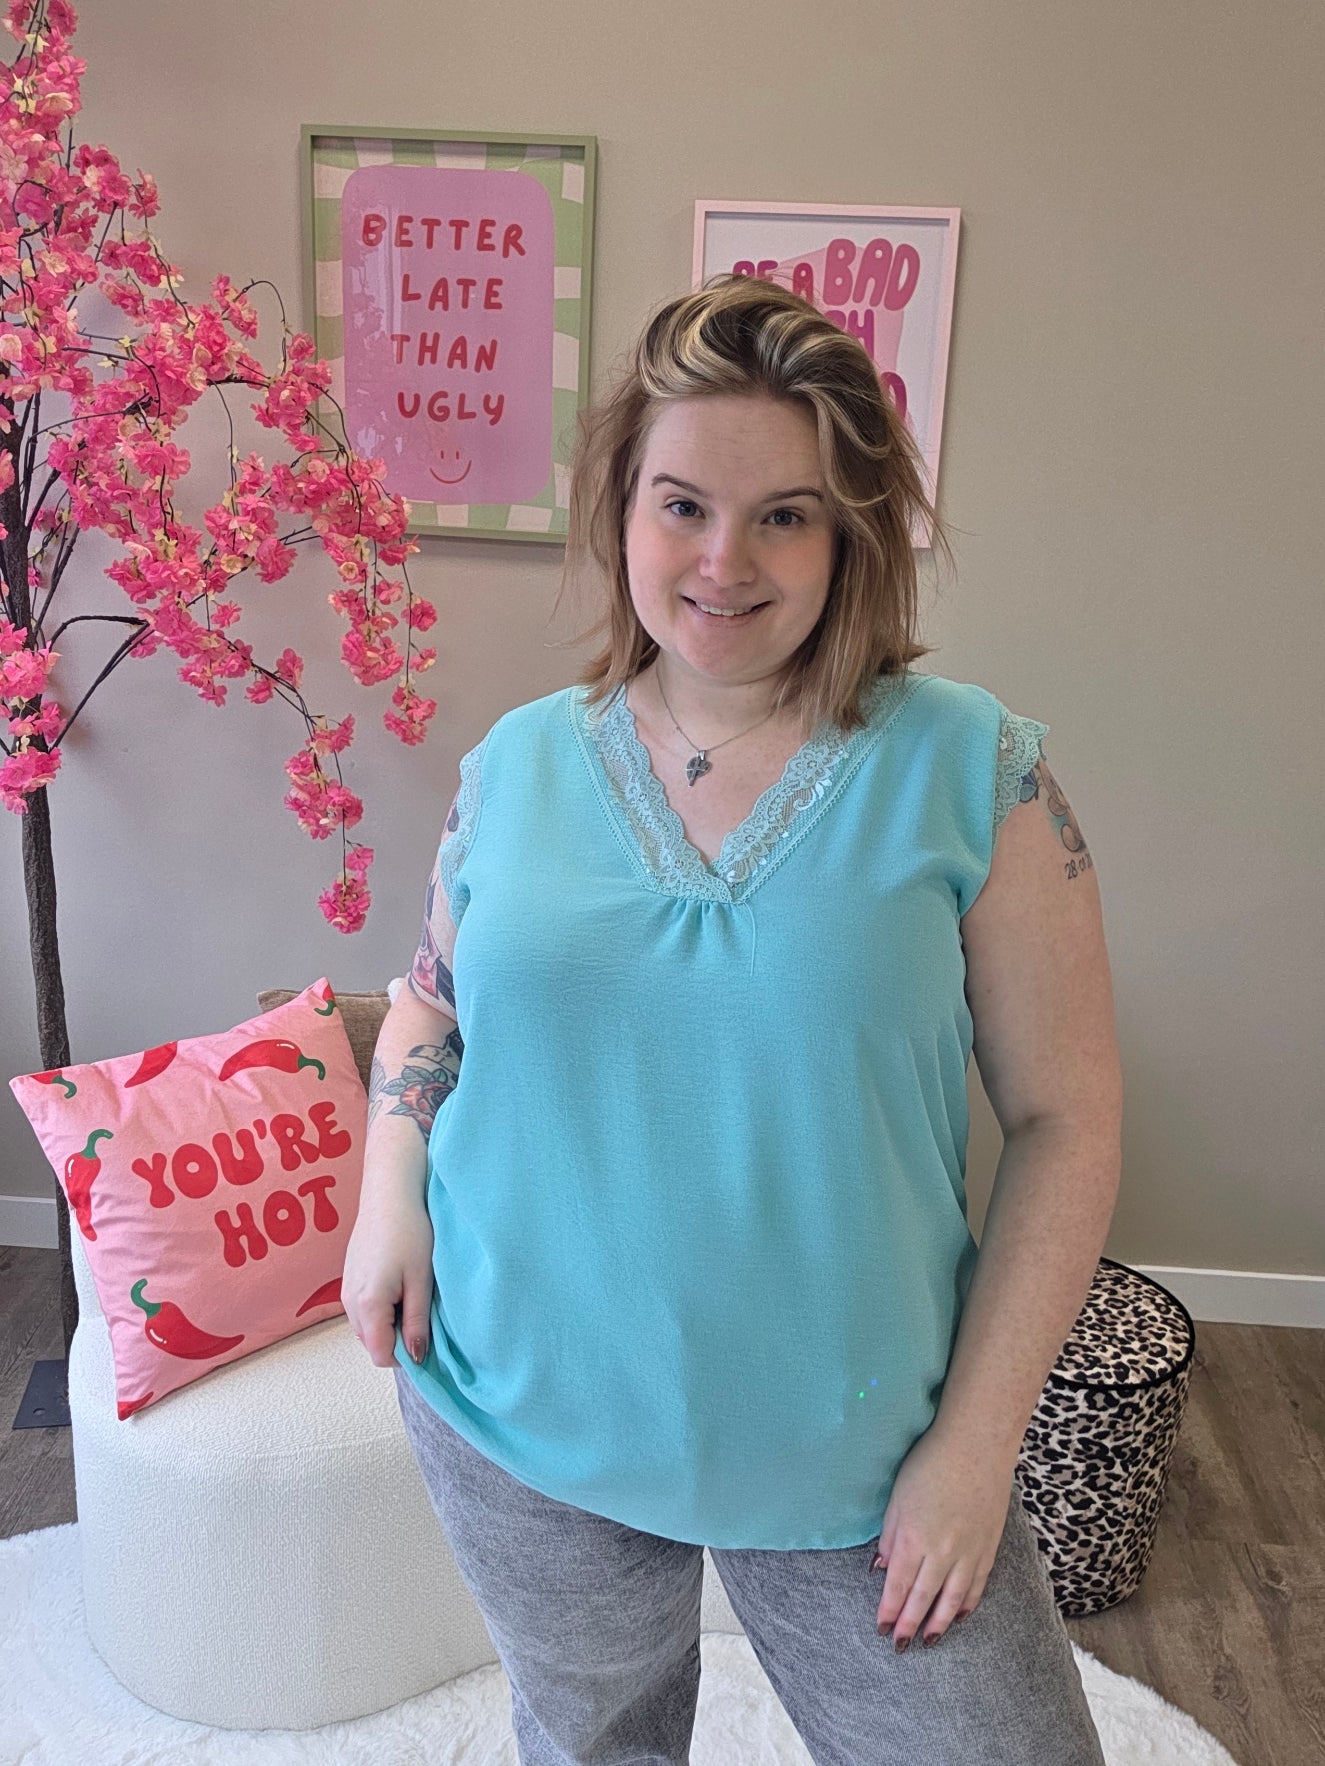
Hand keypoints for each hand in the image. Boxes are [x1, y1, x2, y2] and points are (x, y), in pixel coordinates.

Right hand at [342, 1190, 434, 1368]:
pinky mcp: (349, 1280)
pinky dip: (381, 1308)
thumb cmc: (409, 1231)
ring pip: (368, 1328)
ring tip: (411, 1293)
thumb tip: (416, 1356)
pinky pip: (363, 1310)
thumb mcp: (421, 1281)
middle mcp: (350, 1303)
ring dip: (390, 1323)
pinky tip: (399, 1283)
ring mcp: (346, 1291)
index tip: (427, 1340)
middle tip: (422, 1311)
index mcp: (368, 1306)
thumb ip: (417, 1322)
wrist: (389, 1195)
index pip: (382, 1355)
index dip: (406, 1355)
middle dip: (398, 1338)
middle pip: (373, 1344)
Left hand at [871, 1421, 1016, 1650]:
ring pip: (952, 1599)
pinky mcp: (989, 1546)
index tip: (881, 1629)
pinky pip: (977, 1585)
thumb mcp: (897, 1497)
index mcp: (914, 1538)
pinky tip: (958, 1616)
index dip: (889, 1611)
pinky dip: (966, 1604)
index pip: (899, 1585)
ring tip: (929, 1641)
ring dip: (939, 1623)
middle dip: (910, 1625)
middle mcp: (942, 1552)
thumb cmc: (930, 1463)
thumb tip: (883, 1570)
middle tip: (900, 1646)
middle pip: (923, 1598)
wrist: (977, 1445)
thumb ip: (890, 1536)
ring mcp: (969, 1551)